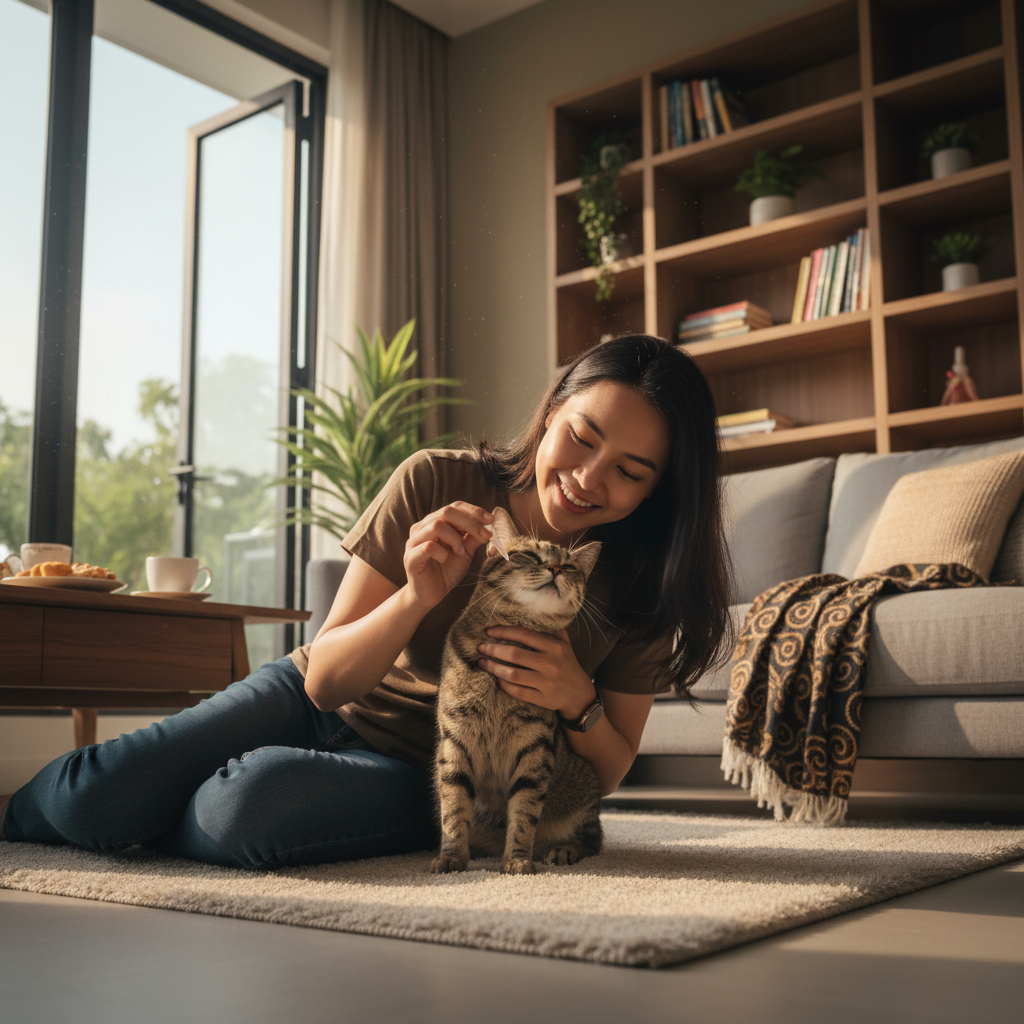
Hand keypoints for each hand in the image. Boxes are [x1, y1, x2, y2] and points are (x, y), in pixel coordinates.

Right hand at [403, 502, 492, 610]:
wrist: (430, 595)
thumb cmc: (446, 571)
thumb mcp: (465, 552)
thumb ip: (473, 538)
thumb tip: (489, 525)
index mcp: (434, 522)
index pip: (454, 507)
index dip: (474, 511)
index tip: (491, 520)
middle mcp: (422, 528)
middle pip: (446, 512)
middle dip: (470, 522)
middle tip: (485, 535)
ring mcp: (414, 542)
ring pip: (436, 526)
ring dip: (455, 538)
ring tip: (461, 552)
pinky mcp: (411, 557)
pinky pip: (428, 546)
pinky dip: (442, 552)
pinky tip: (445, 559)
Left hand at [477, 626, 595, 718]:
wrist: (580, 695)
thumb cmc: (567, 664)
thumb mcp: (564, 644)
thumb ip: (550, 629)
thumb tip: (532, 611)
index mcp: (554, 647)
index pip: (524, 634)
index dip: (504, 631)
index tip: (489, 631)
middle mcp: (550, 663)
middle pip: (515, 654)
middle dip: (494, 649)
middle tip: (481, 647)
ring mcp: (546, 682)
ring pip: (513, 674)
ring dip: (493, 667)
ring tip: (482, 662)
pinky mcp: (542, 699)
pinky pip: (517, 691)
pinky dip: (504, 684)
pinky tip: (496, 678)